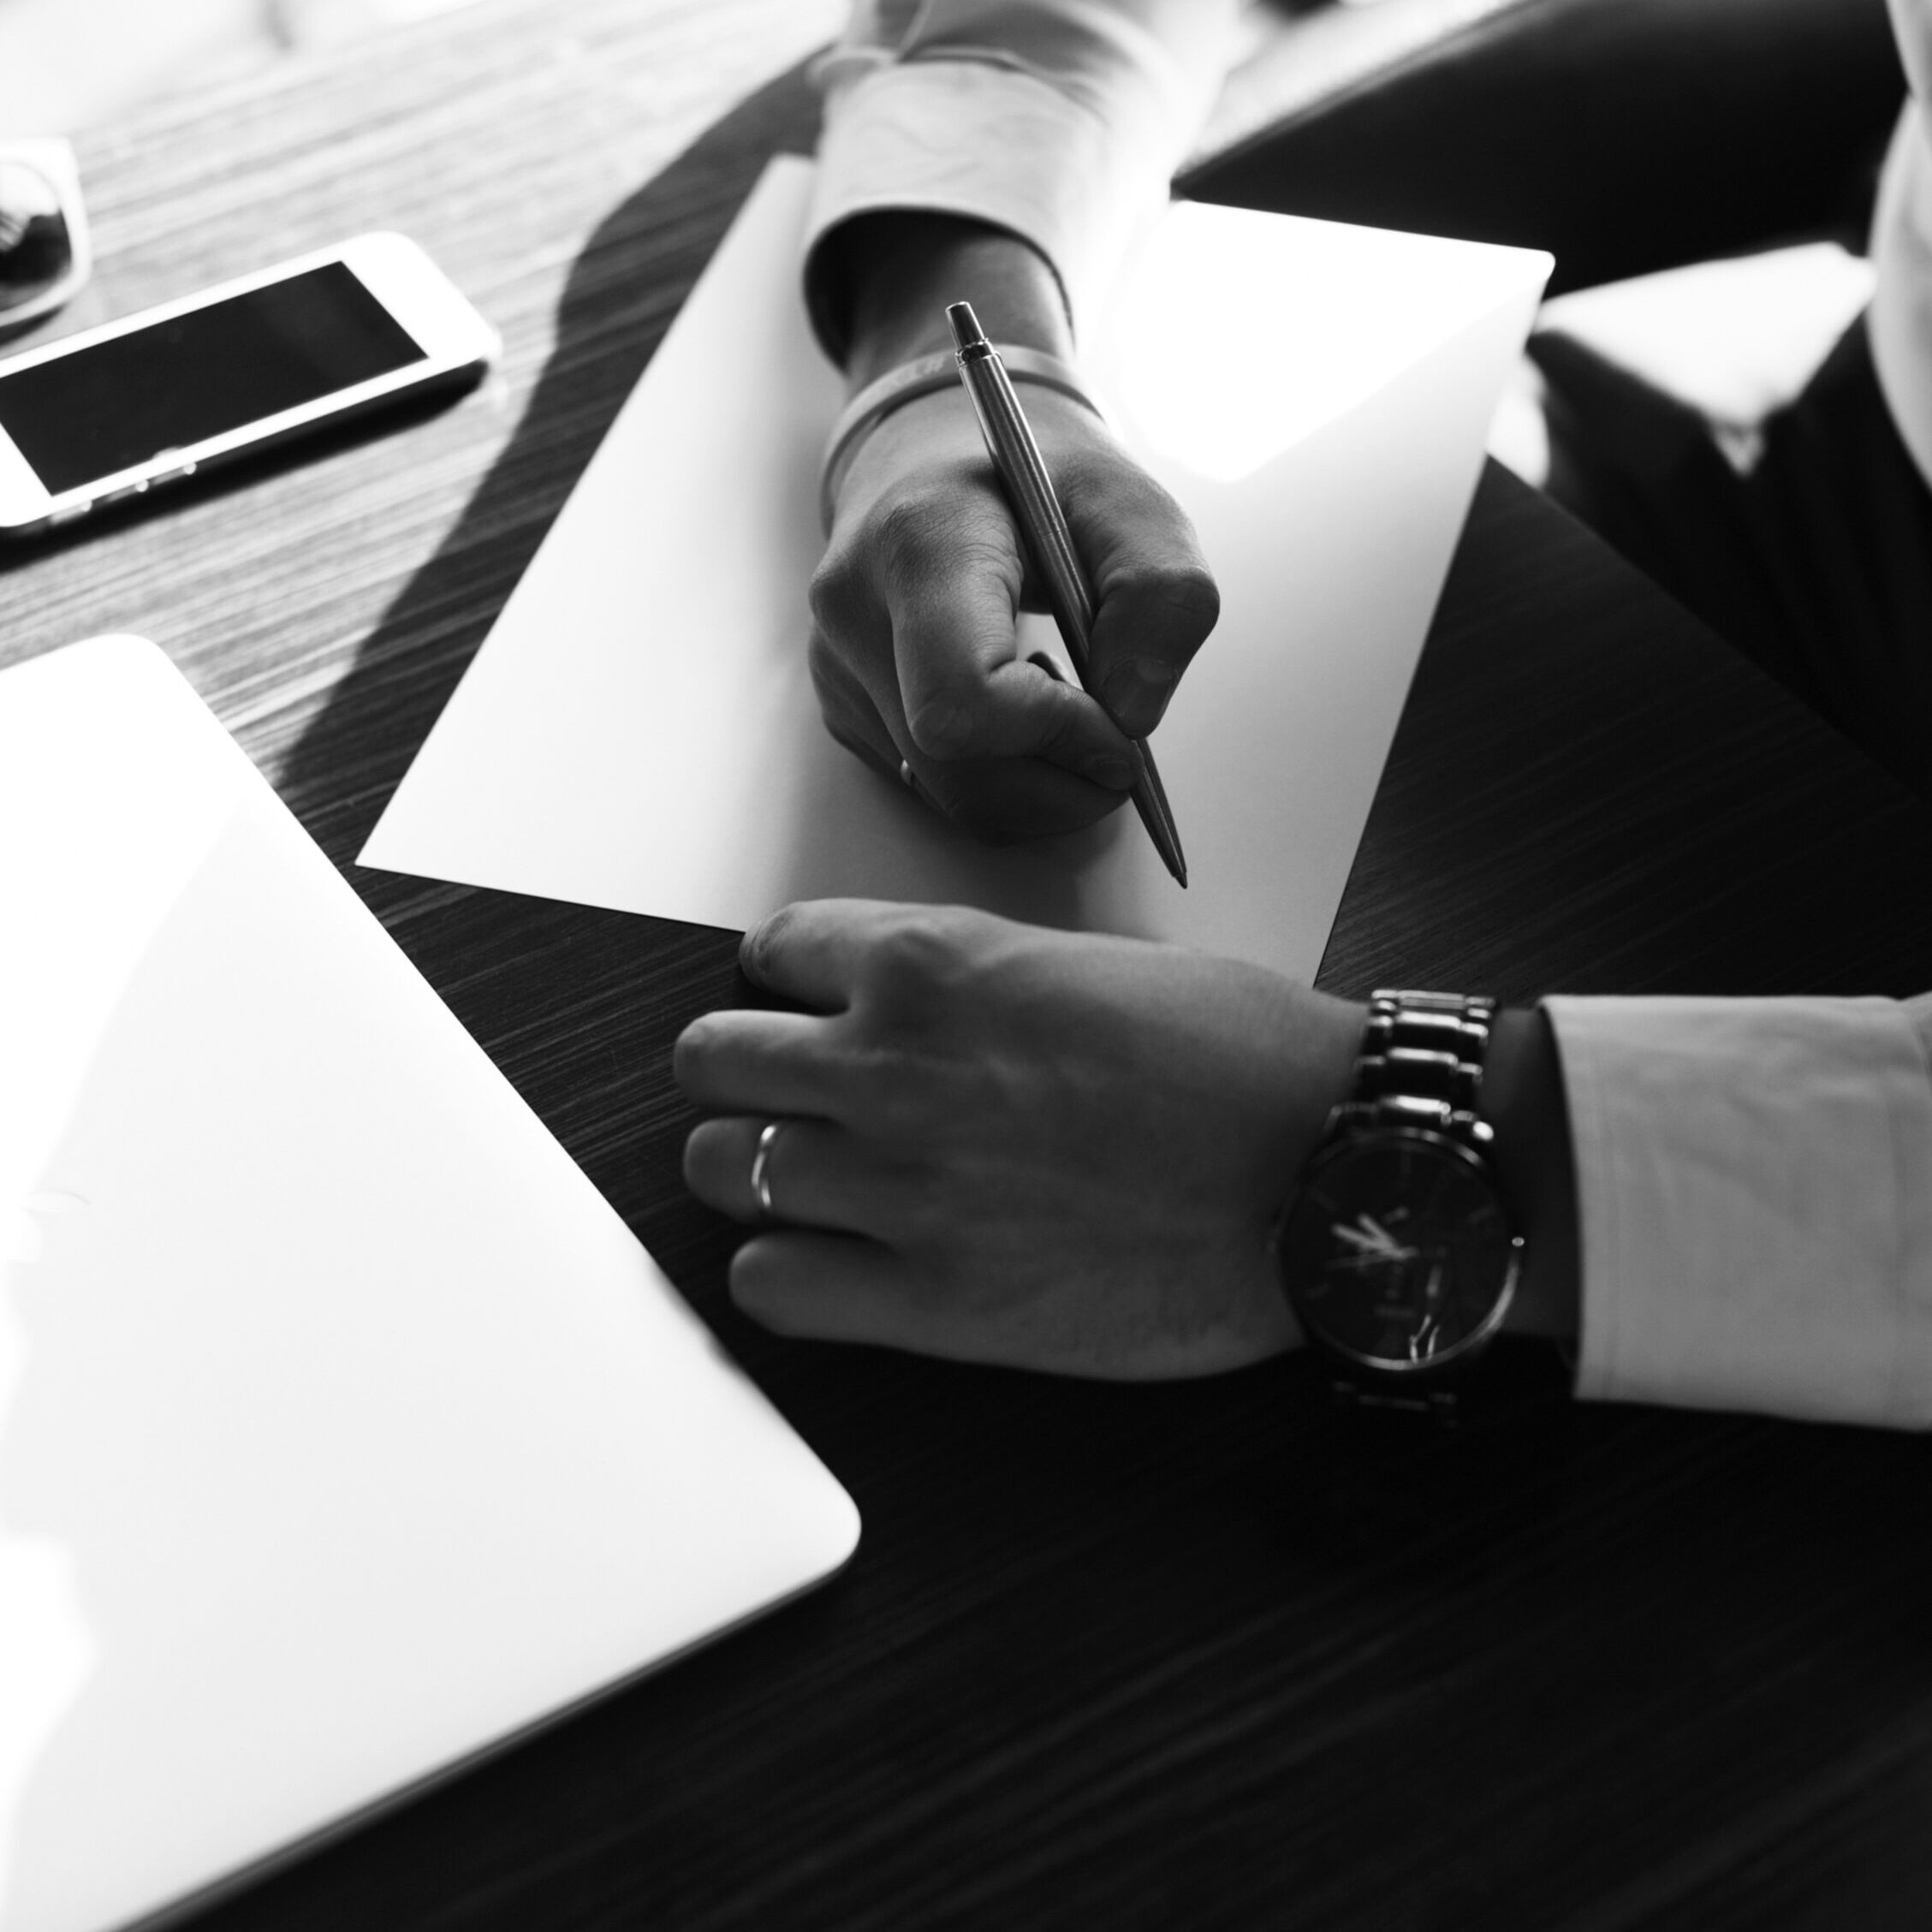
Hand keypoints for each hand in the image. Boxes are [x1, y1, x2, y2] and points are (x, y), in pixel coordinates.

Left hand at [675, 899, 1363, 1377]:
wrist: (1329, 1164)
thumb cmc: (1243, 1058)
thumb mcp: (1089, 964)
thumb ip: (971, 982)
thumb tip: (910, 1008)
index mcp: (933, 963)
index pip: (771, 950)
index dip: (789, 981)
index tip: (811, 1007)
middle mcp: (891, 1066)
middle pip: (710, 1062)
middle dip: (745, 1074)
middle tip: (791, 1095)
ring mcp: (900, 1187)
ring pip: (720, 1168)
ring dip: (757, 1169)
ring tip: (812, 1180)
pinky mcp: (930, 1301)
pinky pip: (768, 1285)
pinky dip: (785, 1272)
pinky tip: (837, 1262)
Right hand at [807, 213, 1218, 842]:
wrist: (934, 454)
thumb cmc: (1033, 477)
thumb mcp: (1129, 504)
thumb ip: (1164, 597)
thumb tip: (1132, 715)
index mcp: (921, 542)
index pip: (965, 700)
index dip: (1057, 737)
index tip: (1114, 723)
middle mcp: (857, 611)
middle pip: (962, 771)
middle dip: (1064, 783)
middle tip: (1115, 742)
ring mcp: (839, 668)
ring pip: (950, 797)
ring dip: (1038, 787)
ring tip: (1065, 710)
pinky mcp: (845, 710)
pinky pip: (935, 790)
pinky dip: (1002, 779)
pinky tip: (1017, 714)